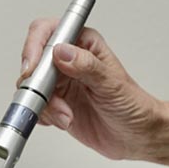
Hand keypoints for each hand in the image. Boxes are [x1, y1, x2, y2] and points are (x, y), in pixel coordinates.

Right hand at [19, 21, 163, 160]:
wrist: (136, 136)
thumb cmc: (133, 105)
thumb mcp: (112, 83)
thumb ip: (86, 65)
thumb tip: (61, 51)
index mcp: (83, 44)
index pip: (48, 32)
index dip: (34, 46)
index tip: (32, 68)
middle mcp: (68, 61)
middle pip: (33, 62)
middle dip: (38, 85)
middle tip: (49, 99)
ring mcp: (60, 82)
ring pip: (31, 87)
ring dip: (45, 105)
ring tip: (66, 115)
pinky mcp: (55, 103)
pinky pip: (35, 106)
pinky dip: (45, 116)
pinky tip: (63, 120)